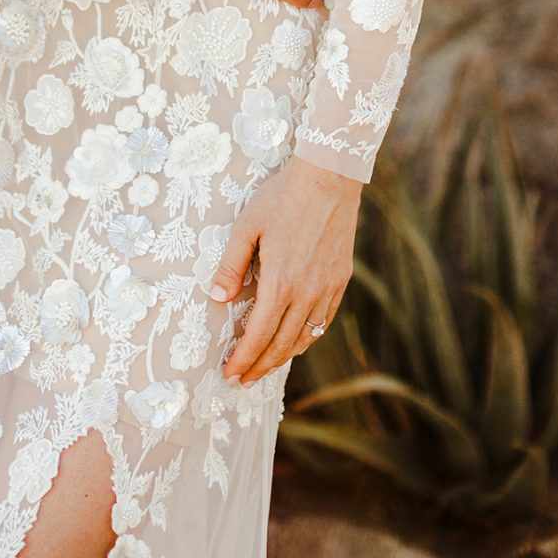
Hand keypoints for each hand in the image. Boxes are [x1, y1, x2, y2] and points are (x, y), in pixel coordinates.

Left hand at [207, 157, 361, 384]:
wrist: (329, 178)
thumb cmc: (282, 197)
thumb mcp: (247, 226)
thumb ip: (232, 265)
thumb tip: (217, 298)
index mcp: (280, 282)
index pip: (259, 335)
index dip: (243, 359)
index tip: (229, 373)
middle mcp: (306, 293)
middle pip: (282, 345)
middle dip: (259, 366)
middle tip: (242, 380)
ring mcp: (327, 289)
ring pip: (304, 338)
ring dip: (283, 358)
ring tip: (264, 367)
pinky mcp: (340, 281)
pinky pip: (323, 321)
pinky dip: (307, 338)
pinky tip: (296, 341)